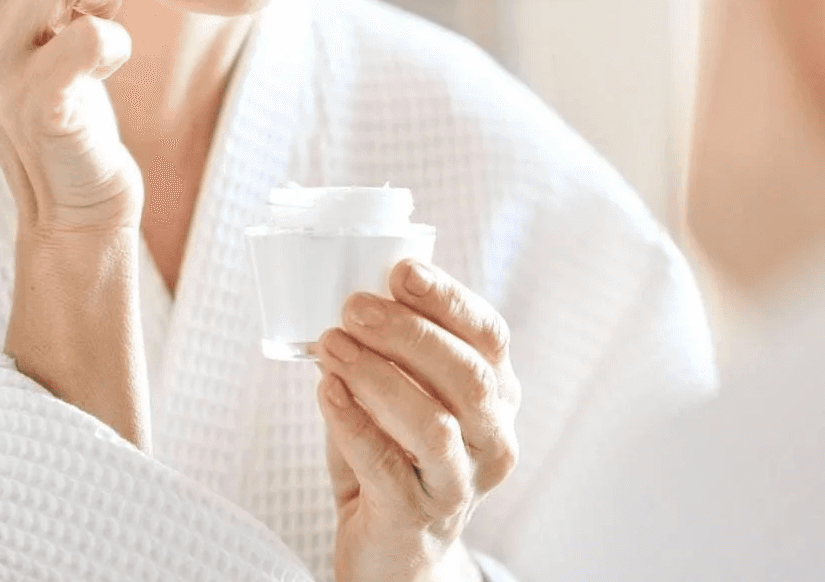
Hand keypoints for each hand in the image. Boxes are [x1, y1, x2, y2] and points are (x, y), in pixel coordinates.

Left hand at [316, 260, 519, 581]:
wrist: (394, 554)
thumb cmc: (397, 459)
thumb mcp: (406, 399)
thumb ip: (393, 354)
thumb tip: (353, 297)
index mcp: (497, 397)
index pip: (489, 337)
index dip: (449, 299)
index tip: (403, 270)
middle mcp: (493, 440)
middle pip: (468, 375)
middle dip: (409, 333)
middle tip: (355, 308)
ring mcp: (460, 483)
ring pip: (434, 422)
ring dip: (377, 375)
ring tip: (332, 346)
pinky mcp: (418, 517)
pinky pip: (386, 465)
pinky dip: (352, 422)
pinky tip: (327, 392)